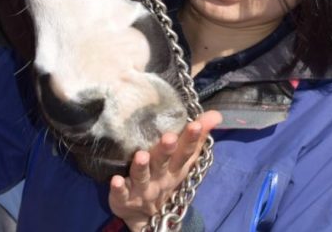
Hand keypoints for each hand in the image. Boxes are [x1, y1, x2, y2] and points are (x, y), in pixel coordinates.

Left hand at [108, 111, 221, 230]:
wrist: (147, 216)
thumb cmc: (165, 177)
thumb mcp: (182, 160)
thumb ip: (196, 137)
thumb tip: (215, 114)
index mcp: (175, 167)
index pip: (185, 151)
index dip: (191, 139)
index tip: (196, 124)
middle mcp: (160, 177)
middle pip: (163, 162)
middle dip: (166, 150)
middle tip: (168, 138)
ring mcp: (142, 189)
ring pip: (142, 177)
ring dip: (141, 167)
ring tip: (141, 155)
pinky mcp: (123, 199)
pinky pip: (120, 195)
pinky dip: (118, 189)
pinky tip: (115, 180)